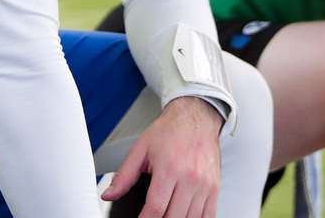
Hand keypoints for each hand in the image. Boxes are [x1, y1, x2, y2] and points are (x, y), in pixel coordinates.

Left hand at [101, 96, 222, 217]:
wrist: (195, 118)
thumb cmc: (170, 131)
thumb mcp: (141, 149)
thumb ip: (124, 175)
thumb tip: (109, 194)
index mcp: (169, 168)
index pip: (156, 207)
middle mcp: (190, 178)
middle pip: (173, 217)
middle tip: (150, 217)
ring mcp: (205, 185)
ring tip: (165, 215)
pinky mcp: (215, 188)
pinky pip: (208, 215)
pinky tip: (184, 216)